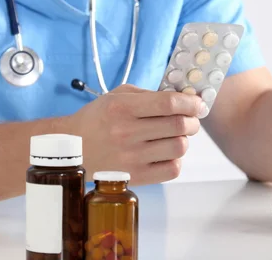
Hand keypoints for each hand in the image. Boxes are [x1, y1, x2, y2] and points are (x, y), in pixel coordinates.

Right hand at [66, 84, 205, 184]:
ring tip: (175, 136)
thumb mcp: (118, 96)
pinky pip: (172, 169)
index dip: (191, 102)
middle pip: (179, 125)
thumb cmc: (99, 118)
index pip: (169, 103)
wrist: (73, 149)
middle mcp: (126, 132)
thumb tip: (185, 98)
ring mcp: (131, 157)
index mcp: (122, 107)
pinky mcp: (135, 177)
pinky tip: (166, 153)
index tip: (198, 104)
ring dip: (184, 140)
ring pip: (179, 147)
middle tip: (190, 119)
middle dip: (192, 120)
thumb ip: (150, 95)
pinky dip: (176, 159)